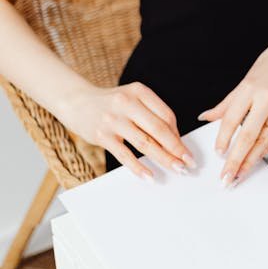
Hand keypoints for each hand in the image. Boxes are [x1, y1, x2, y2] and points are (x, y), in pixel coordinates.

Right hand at [60, 81, 194, 178]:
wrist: (77, 102)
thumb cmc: (112, 104)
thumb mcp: (132, 99)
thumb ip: (151, 115)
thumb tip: (175, 141)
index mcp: (139, 91)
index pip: (166, 115)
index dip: (178, 135)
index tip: (186, 150)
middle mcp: (127, 103)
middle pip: (159, 130)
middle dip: (177, 149)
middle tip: (188, 163)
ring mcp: (113, 119)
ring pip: (145, 143)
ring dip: (164, 158)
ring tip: (176, 169)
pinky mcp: (102, 135)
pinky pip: (124, 155)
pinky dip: (139, 168)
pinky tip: (150, 176)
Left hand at [198, 31, 267, 184]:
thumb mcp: (246, 79)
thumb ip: (227, 103)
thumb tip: (207, 116)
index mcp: (251, 87)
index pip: (232, 118)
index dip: (224, 138)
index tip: (218, 153)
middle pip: (248, 135)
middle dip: (236, 160)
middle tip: (227, 177)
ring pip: (265, 141)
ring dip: (251, 161)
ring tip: (240, 174)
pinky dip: (266, 150)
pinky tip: (257, 160)